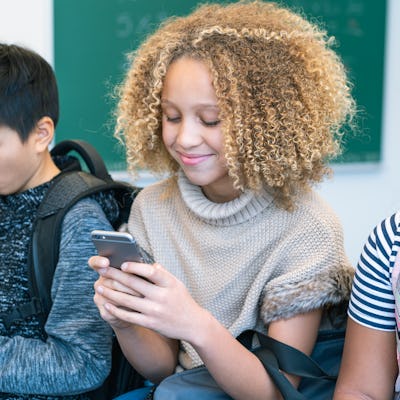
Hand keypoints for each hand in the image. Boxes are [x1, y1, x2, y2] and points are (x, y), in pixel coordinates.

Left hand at [95, 260, 209, 341]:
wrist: (193, 324)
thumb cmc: (182, 300)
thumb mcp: (176, 283)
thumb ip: (162, 273)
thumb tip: (146, 264)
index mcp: (169, 283)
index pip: (150, 272)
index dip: (135, 267)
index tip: (122, 264)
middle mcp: (161, 296)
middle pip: (134, 284)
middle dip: (115, 276)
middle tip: (102, 270)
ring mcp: (155, 311)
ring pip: (127, 300)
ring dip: (110, 293)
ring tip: (99, 287)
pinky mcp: (150, 323)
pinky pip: (129, 316)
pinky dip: (116, 310)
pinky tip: (107, 304)